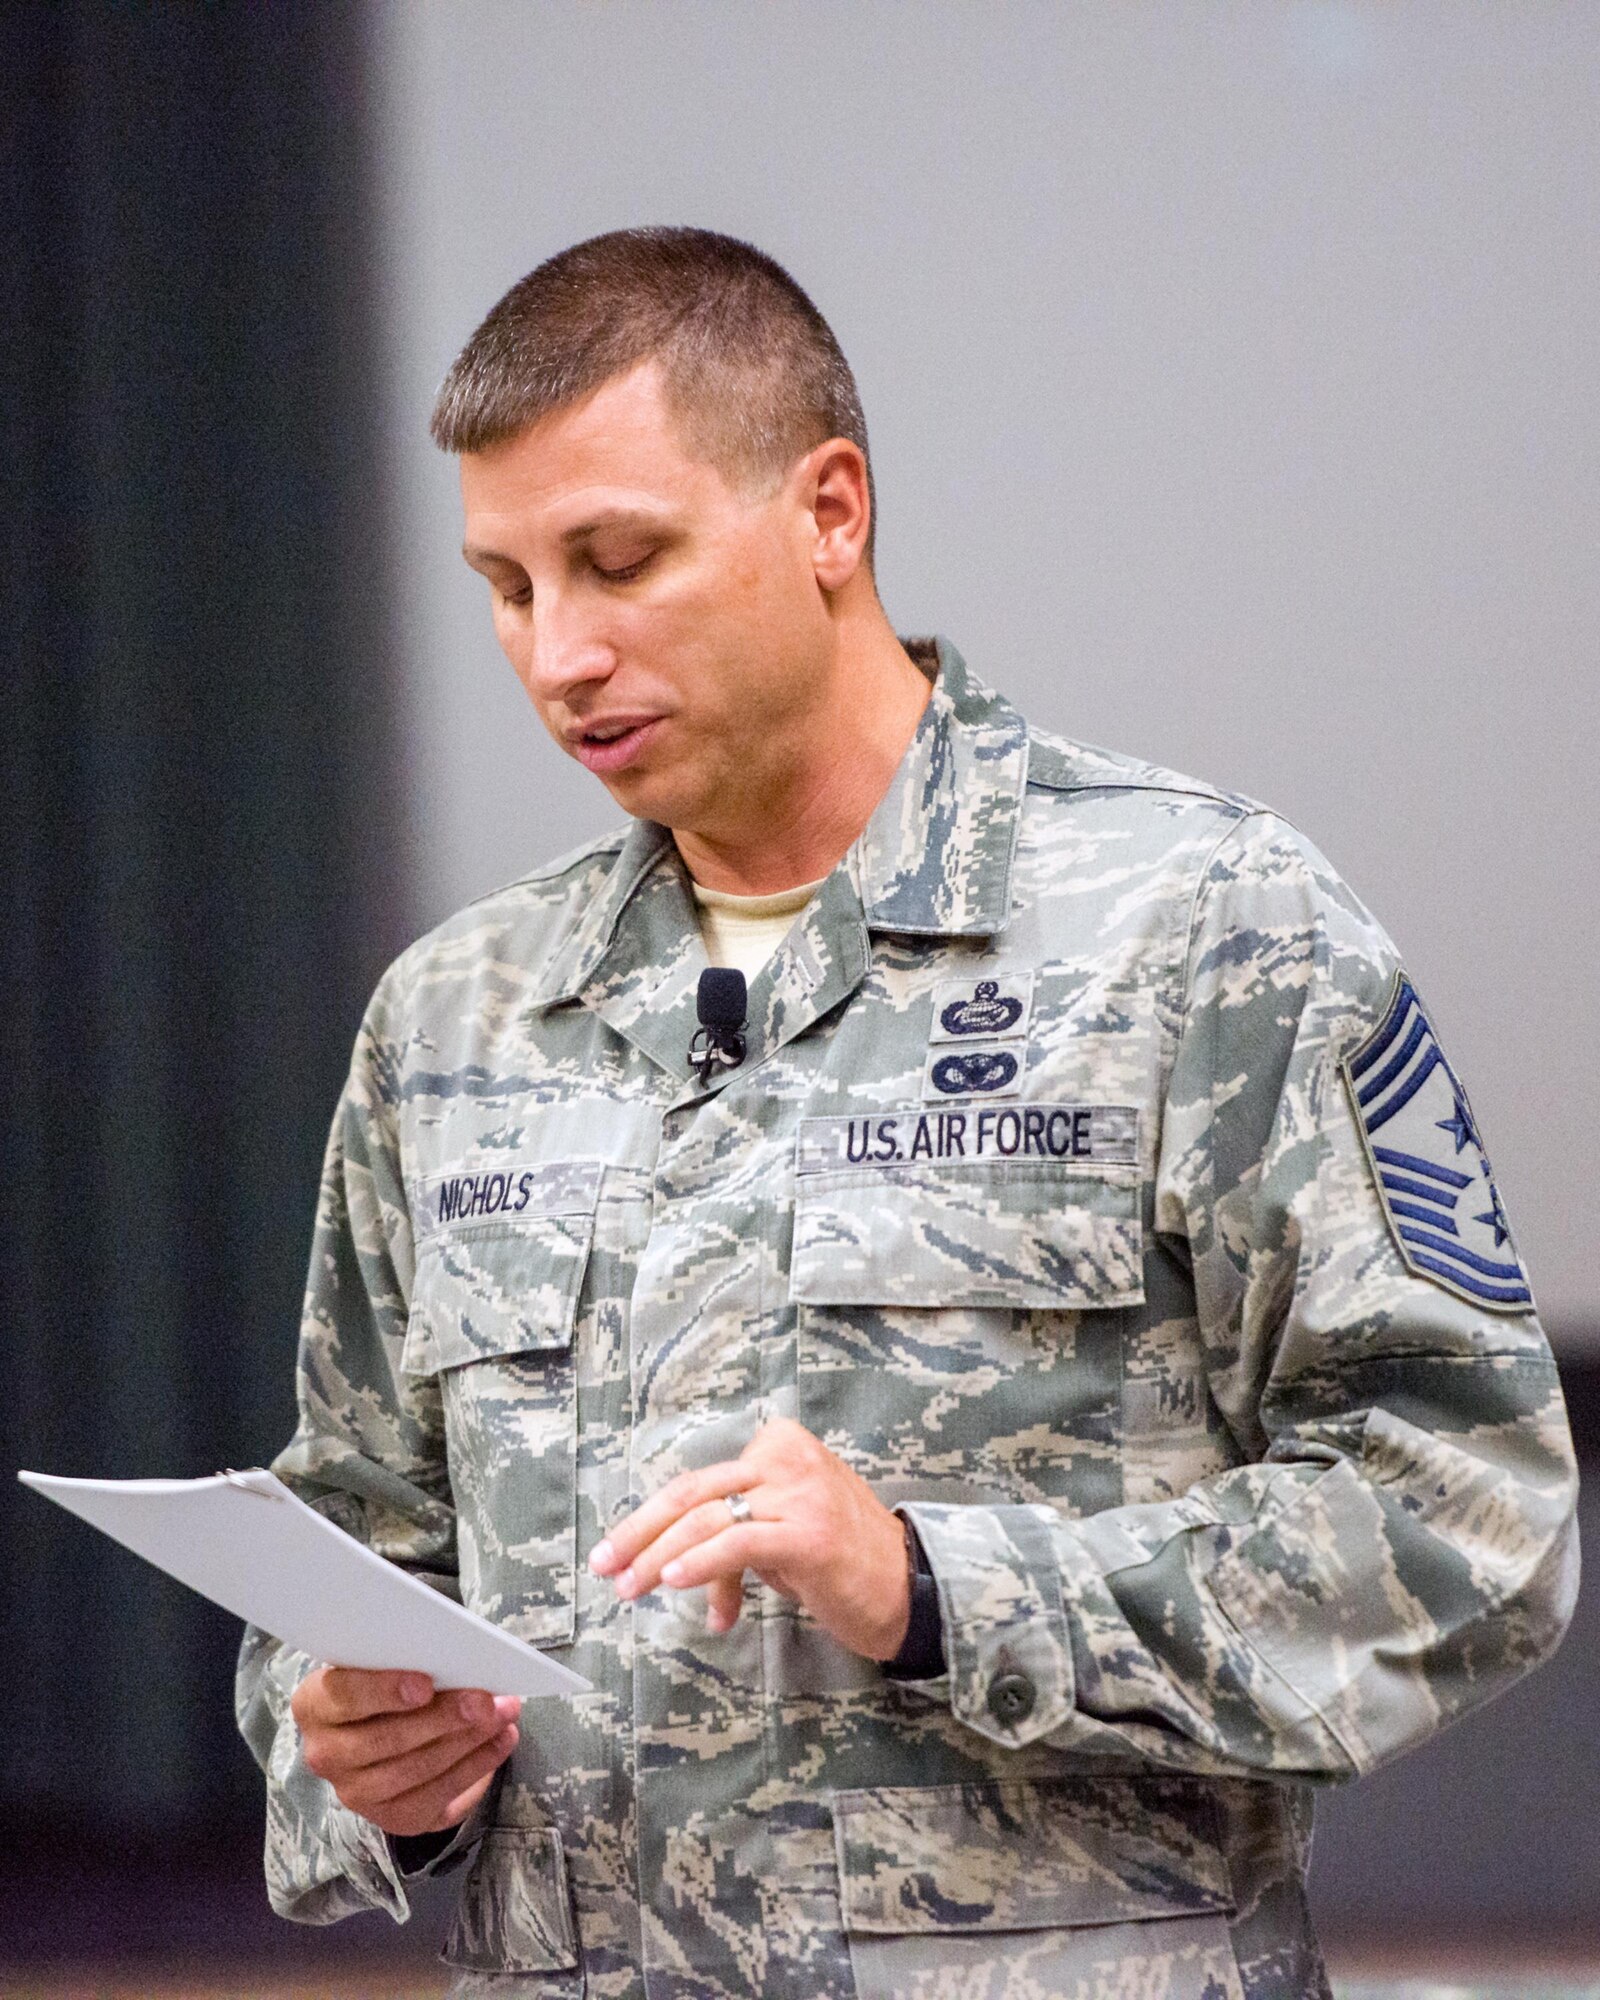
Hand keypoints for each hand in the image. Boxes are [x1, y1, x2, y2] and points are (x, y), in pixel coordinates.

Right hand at [290, 1667, 520, 1837]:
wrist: (374, 1724)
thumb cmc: (383, 1676)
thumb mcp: (380, 1658)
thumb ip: (402, 1655)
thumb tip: (454, 1654)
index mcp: (314, 1706)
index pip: (343, 1697)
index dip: (384, 1691)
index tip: (425, 1684)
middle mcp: (326, 1755)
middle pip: (386, 1740)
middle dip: (443, 1718)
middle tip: (485, 1699)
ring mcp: (357, 1793)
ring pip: (415, 1772)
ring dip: (467, 1742)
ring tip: (504, 1713)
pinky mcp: (392, 1818)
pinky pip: (437, 1798)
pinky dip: (477, 1766)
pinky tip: (502, 1740)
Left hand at [589, 1417, 910, 1659]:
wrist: (909, 1587)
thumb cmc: (843, 1561)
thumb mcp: (779, 1538)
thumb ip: (730, 1539)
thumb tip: (675, 1571)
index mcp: (779, 1444)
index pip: (699, 1485)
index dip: (652, 1522)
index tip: (621, 1554)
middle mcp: (787, 1457)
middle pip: (693, 1493)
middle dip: (640, 1532)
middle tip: (606, 1566)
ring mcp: (799, 1492)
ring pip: (707, 1519)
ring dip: (659, 1558)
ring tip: (631, 1589)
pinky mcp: (809, 1533)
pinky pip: (738, 1543)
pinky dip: (700, 1564)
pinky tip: (673, 1581)